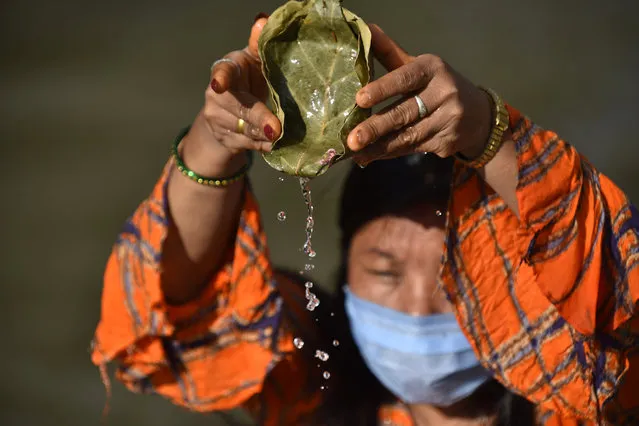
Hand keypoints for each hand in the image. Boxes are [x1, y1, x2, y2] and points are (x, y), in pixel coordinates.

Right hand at [186, 15, 280, 167]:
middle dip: (259, 117)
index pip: (222, 72)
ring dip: (265, 133)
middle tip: (276, 128)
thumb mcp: (254, 61)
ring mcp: (218, 119)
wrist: (227, 114)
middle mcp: (216, 95)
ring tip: (281, 134)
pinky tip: (275, 145)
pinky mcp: (225, 139)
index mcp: (227, 69)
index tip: (219, 85)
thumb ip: (259, 44)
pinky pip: (247, 144)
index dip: (221, 78)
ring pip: (245, 129)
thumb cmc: (248, 80)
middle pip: (240, 107)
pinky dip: (263, 145)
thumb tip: (263, 19)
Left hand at [347, 25, 492, 165]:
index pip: (405, 77)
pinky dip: (390, 153)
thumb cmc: (438, 86)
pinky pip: (412, 148)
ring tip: (356, 153)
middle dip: (376, 128)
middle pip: (404, 112)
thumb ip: (391, 53)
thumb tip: (366, 30)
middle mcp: (444, 93)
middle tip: (352, 139)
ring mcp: (448, 120)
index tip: (360, 99)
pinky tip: (372, 156)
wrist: (479, 116)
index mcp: (433, 69)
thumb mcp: (419, 67)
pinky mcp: (447, 142)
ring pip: (407, 136)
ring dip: (379, 147)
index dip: (382, 89)